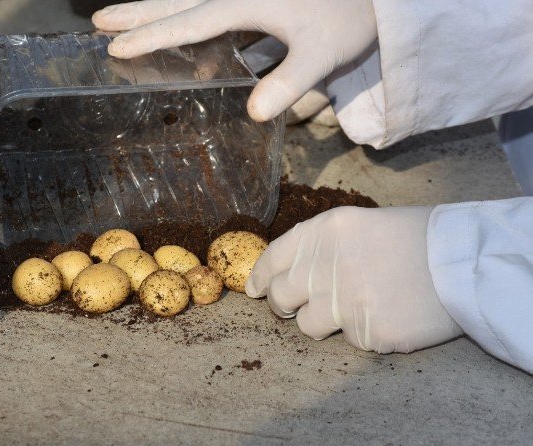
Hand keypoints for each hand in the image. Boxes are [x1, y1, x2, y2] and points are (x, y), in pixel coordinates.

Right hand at [92, 0, 377, 121]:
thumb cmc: (349, 17)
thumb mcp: (324, 52)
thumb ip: (290, 81)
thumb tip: (254, 114)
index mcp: (246, 0)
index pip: (190, 21)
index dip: (152, 35)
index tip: (116, 45)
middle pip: (177, 0)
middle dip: (137, 11)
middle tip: (97, 21)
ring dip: (152, 8)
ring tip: (117, 18)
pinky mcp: (251, 0)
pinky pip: (205, 6)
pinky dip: (181, 14)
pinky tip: (175, 29)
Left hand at [246, 206, 462, 353]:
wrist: (461, 261)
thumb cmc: (413, 238)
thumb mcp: (359, 225)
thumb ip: (319, 247)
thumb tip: (283, 274)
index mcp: (323, 233)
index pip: (273, 258)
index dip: (260, 277)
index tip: (255, 289)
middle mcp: (325, 266)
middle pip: (280, 297)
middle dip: (283, 304)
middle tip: (298, 306)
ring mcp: (344, 303)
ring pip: (307, 326)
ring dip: (323, 322)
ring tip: (356, 306)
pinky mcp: (367, 333)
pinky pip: (349, 340)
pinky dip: (363, 331)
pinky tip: (386, 313)